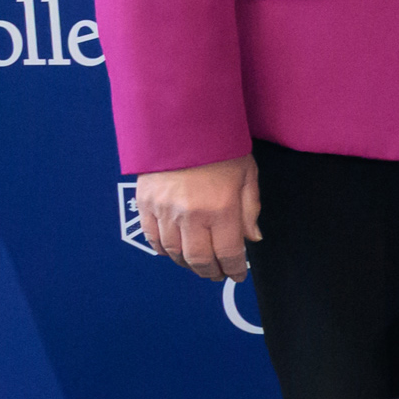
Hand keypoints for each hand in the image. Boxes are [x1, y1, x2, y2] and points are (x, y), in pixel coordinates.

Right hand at [135, 155, 259, 280]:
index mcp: (221, 209)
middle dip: (210, 271)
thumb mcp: (247, 175)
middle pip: (199, 259)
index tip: (237, 274)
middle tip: (217, 274)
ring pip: (174, 252)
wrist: (181, 125)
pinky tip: (175, 250)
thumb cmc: (219, 147)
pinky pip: (152, 237)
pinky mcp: (145, 204)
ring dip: (187, 263)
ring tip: (198, 264)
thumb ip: (250, 209)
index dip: (234, 269)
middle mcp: (191, 215)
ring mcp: (165, 211)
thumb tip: (252, 238)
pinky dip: (164, 249)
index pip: (228, 253)